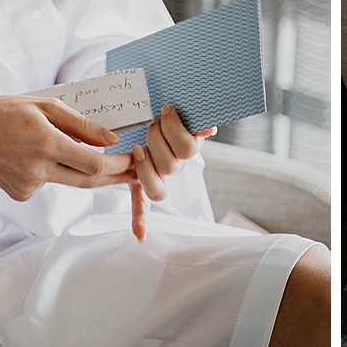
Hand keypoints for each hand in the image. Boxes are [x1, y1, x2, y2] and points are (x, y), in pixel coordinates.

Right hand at [0, 93, 134, 201]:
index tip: (134, 159)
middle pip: (88, 181)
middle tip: (135, 170)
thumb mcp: (45, 106)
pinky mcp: (20, 194)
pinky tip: (33, 154)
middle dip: (114, 176)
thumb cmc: (3, 111)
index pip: (94, 164)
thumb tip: (112, 140)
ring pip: (68, 181)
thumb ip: (81, 124)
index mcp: (46, 144)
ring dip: (80, 169)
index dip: (119, 165)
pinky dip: (53, 170)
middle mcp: (37, 170)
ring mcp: (27, 186)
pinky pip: (48, 183)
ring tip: (68, 147)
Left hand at [128, 105, 217, 240]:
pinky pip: (142, 206)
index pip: (189, 149)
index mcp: (188, 148)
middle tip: (150, 124)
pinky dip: (140, 221)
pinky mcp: (139, 182)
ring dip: (145, 169)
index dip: (176, 132)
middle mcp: (176, 165)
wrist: (145, 114)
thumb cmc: (163, 110)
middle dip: (157, 141)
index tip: (164, 112)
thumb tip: (209, 129)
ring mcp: (158, 176)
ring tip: (137, 147)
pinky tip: (140, 236)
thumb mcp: (179, 110)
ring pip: (158, 189)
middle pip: (171, 166)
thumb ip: (197, 119)